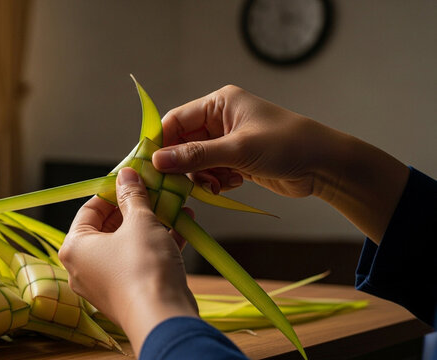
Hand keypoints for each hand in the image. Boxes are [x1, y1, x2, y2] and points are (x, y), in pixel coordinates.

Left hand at [60, 167, 197, 355]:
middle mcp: (84, 267)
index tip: (131, 179)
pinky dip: (157, 244)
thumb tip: (127, 175)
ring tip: (172, 204)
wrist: (163, 316)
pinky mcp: (128, 293)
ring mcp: (105, 283)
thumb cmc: (143, 267)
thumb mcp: (139, 221)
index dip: (112, 191)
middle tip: (154, 190)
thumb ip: (132, 195)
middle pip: (108, 226)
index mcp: (75, 247)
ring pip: (127, 244)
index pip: (89, 209)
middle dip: (135, 207)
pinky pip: (139, 261)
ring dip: (150, 223)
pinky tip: (182, 225)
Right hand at [152, 85, 325, 197]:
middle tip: (179, 184)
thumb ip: (196, 156)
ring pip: (196, 161)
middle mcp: (221, 119)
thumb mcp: (238, 149)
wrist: (325, 165)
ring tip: (215, 185)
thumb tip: (158, 161)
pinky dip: (215, 181)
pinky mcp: (237, 160)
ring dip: (201, 177)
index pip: (176, 120)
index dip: (161, 142)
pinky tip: (230, 184)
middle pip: (183, 143)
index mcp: (219, 104)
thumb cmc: (287, 145)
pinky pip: (212, 172)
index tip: (150, 165)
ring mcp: (229, 141)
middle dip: (182, 165)